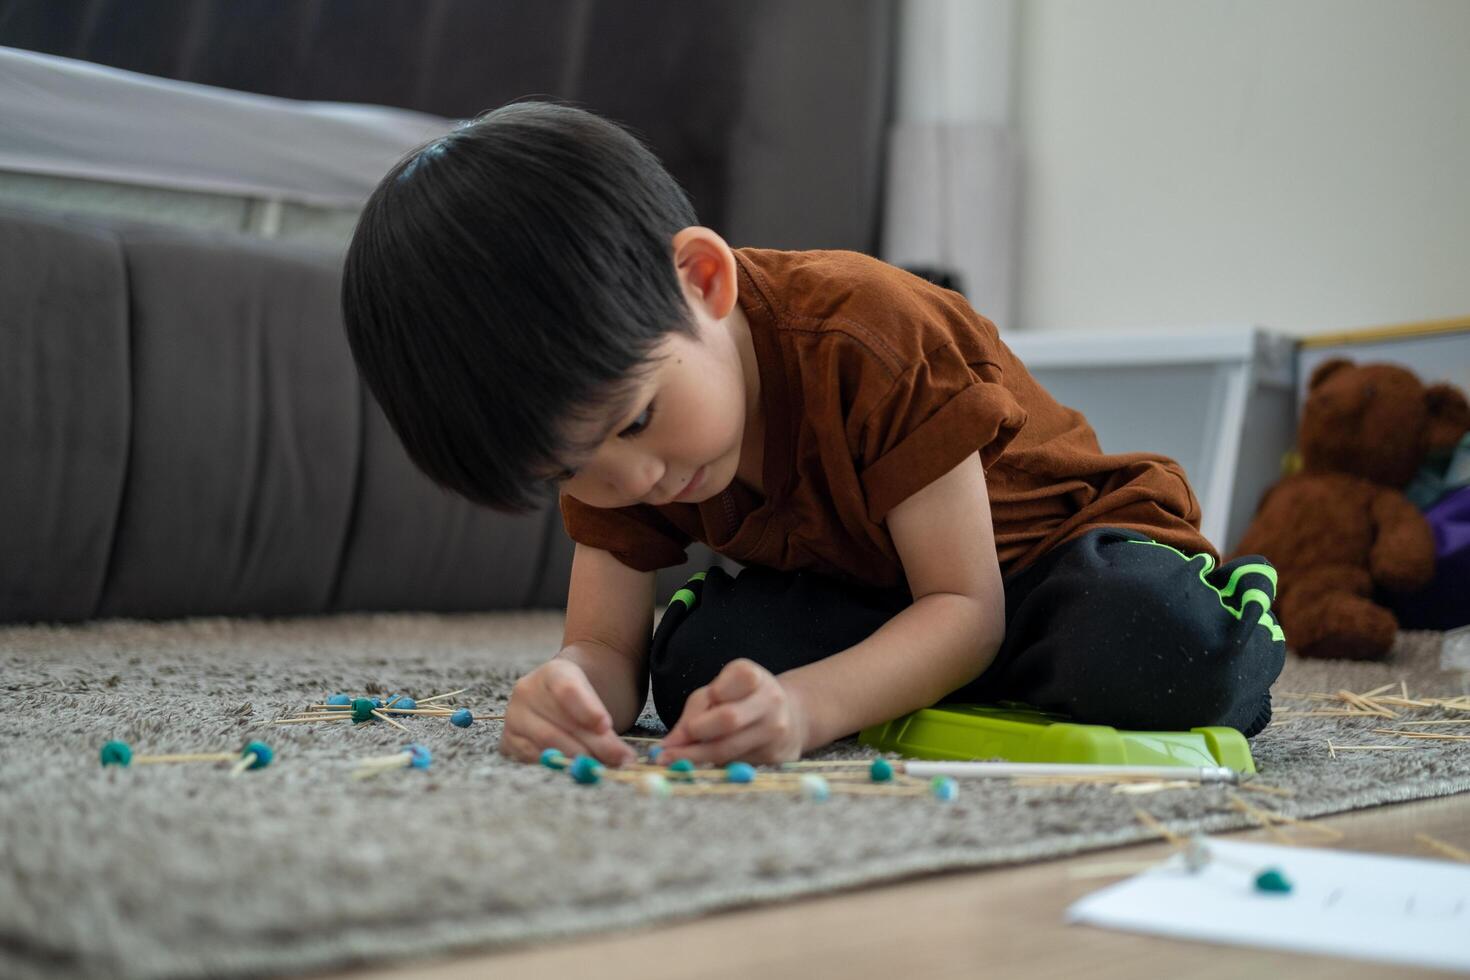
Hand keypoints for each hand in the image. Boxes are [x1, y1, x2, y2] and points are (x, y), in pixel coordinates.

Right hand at [500, 658, 635, 766]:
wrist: (564, 699)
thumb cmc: (586, 700)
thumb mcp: (599, 700)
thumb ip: (606, 726)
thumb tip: (624, 759)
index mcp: (553, 672)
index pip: (568, 690)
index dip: (588, 709)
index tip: (606, 726)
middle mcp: (527, 691)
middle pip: (560, 723)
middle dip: (592, 745)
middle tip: (618, 759)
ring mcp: (514, 716)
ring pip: (546, 743)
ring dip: (577, 760)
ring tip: (601, 767)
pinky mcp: (508, 740)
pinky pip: (532, 758)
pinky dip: (556, 767)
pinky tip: (575, 768)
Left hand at [658, 659, 809, 765]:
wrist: (791, 716)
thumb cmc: (742, 699)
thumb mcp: (719, 691)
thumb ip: (695, 711)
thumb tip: (669, 745)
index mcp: (753, 675)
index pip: (721, 690)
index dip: (700, 709)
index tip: (687, 724)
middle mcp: (770, 699)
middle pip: (728, 719)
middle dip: (695, 737)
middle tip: (668, 752)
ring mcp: (776, 728)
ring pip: (729, 749)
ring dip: (696, 757)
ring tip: (674, 761)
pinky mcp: (776, 755)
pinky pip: (736, 763)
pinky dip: (714, 764)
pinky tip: (704, 763)